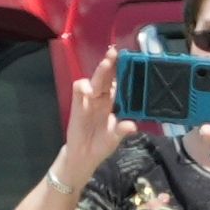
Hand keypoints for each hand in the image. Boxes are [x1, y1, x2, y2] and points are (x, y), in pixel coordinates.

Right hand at [59, 43, 129, 176]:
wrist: (83, 156)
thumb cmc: (101, 144)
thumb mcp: (114, 139)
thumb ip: (121, 131)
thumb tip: (132, 126)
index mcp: (114, 103)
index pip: (120, 83)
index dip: (124, 72)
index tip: (131, 61)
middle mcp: (103, 98)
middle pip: (107, 78)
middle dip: (111, 64)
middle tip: (116, 53)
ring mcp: (90, 100)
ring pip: (95, 81)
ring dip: (100, 72)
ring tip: (106, 63)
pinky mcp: (77, 104)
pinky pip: (78, 91)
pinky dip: (83, 87)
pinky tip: (88, 90)